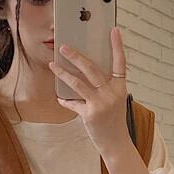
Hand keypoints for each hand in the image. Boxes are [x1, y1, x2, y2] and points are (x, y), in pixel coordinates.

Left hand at [48, 26, 130, 156]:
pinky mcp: (89, 114)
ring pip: (78, 83)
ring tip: (52, 65)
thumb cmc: (114, 120)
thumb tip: (85, 71)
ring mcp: (100, 103)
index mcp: (120, 87)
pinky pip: (73, 103)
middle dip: (76, 56)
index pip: (120, 62)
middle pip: (92, 69)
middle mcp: (112, 93)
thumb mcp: (115, 100)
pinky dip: (65, 100)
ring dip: (63, 73)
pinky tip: (60, 98)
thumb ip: (105, 86)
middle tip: (63, 47)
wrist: (115, 142)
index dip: (117, 46)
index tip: (114, 30)